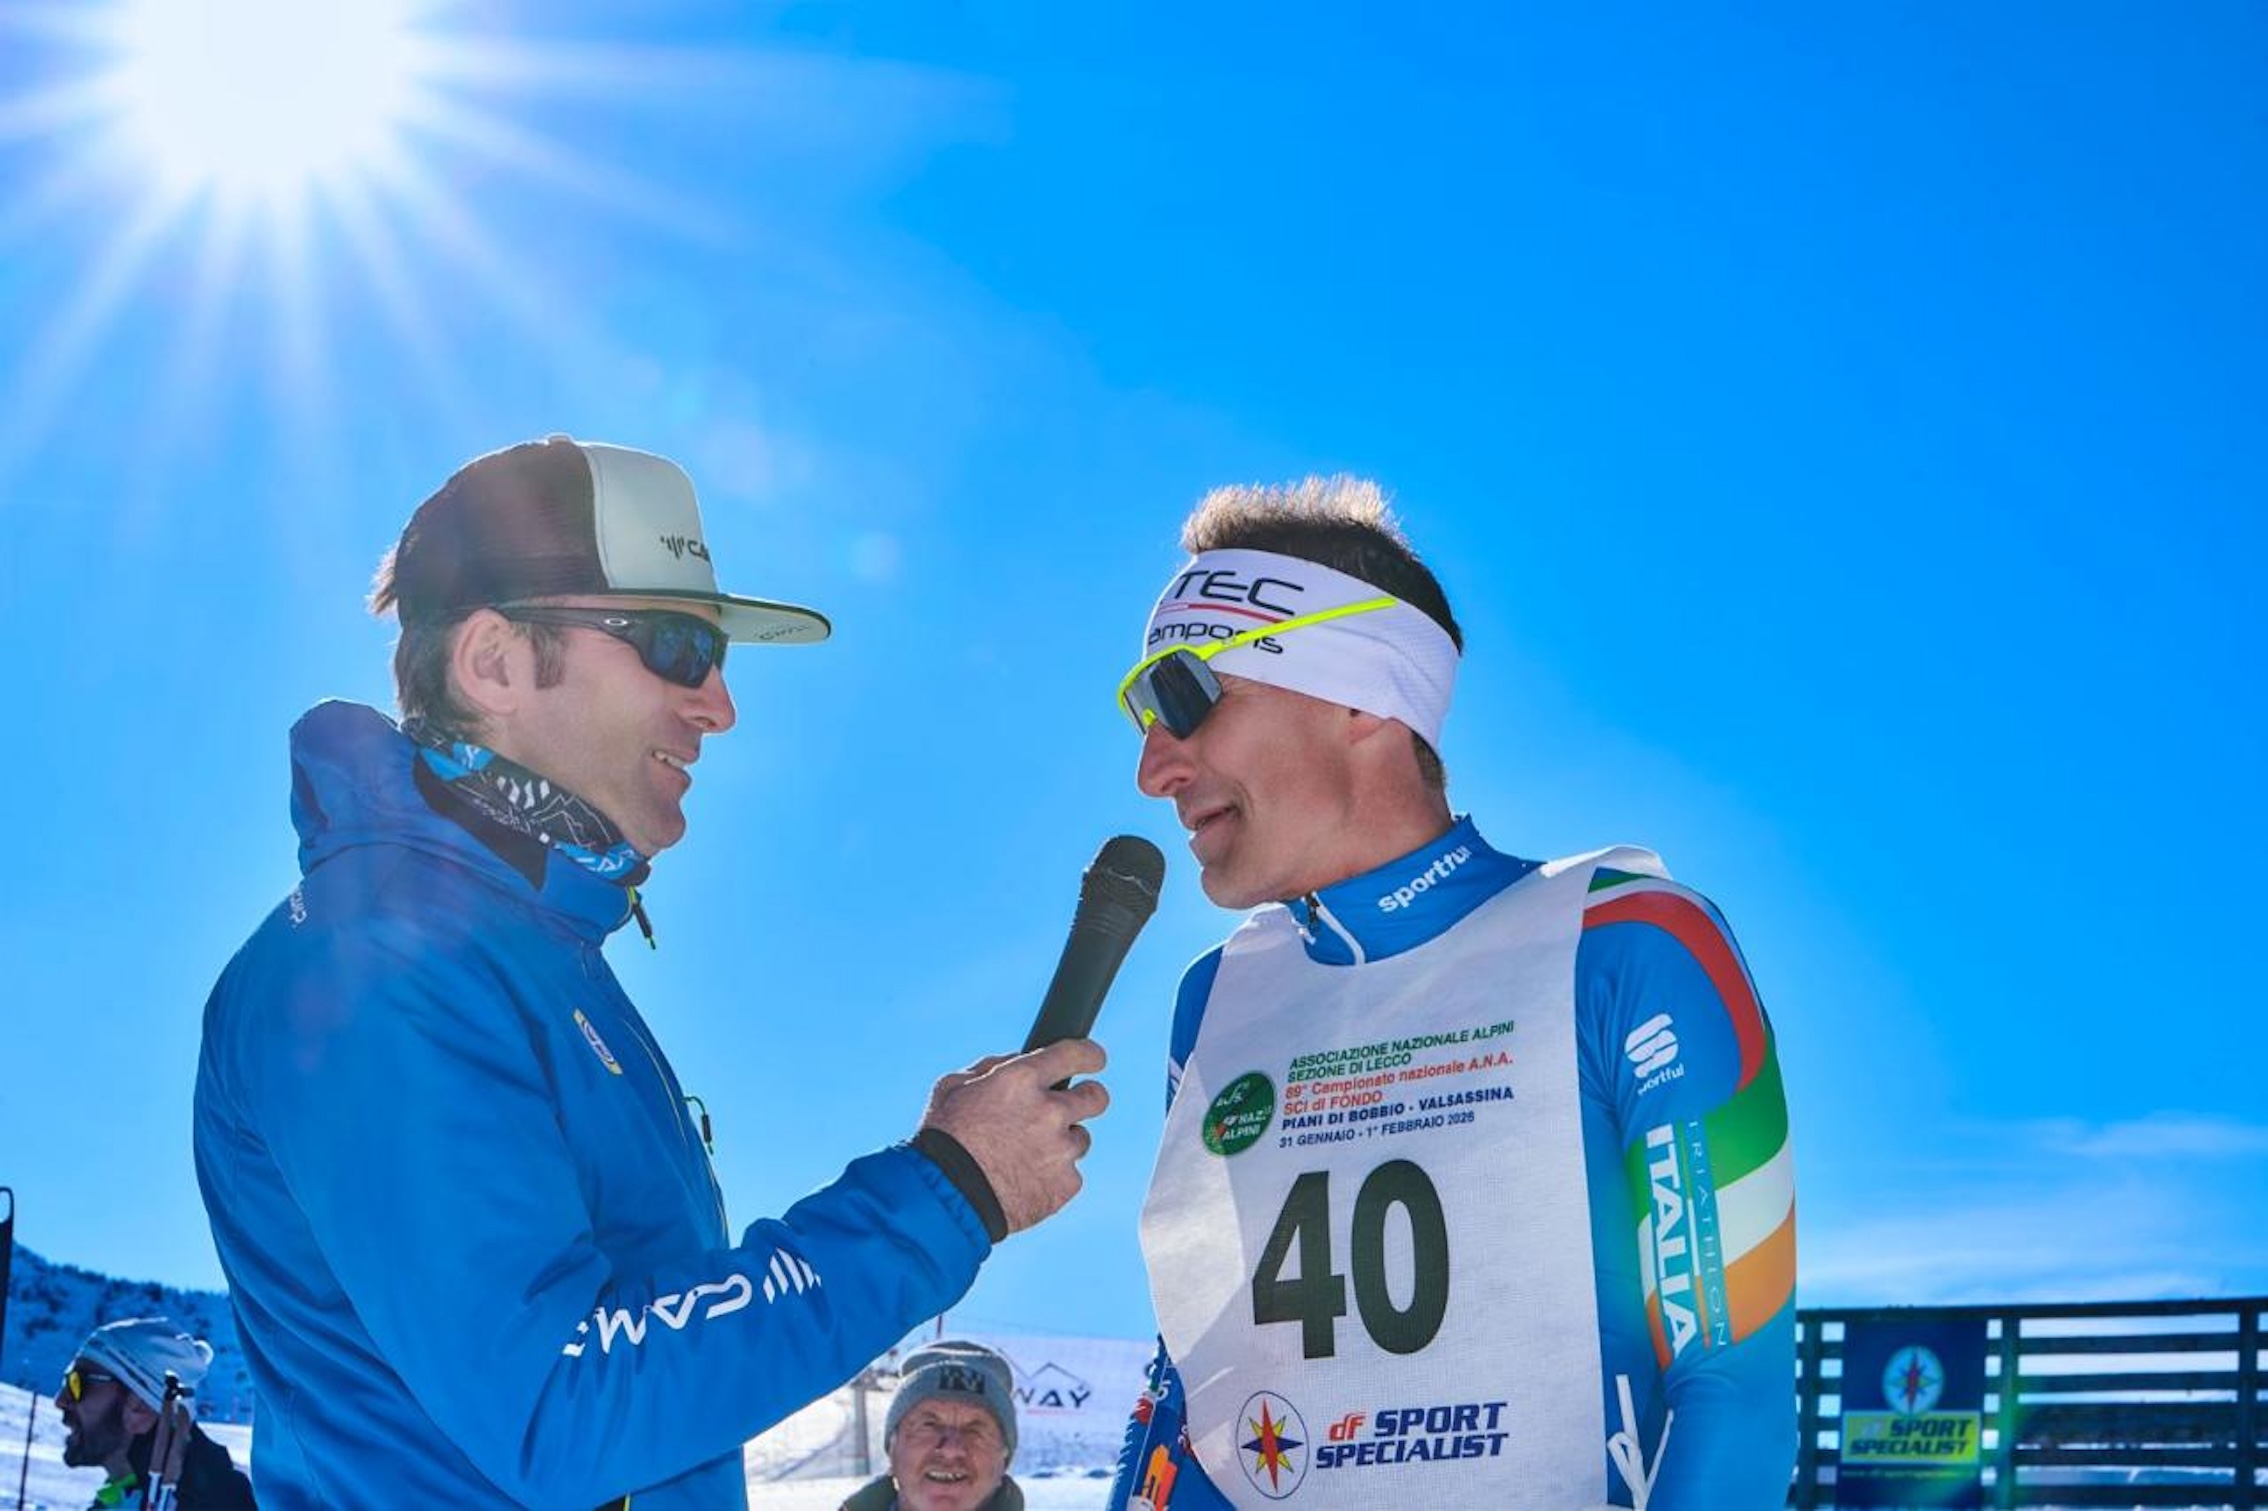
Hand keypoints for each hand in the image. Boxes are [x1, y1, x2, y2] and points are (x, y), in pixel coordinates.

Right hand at [921, 1039, 1107, 1234]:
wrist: (945, 1200)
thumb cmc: (943, 1140)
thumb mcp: (953, 1088)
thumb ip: (991, 1068)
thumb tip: (1018, 1060)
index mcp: (1022, 1080)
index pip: (1076, 1054)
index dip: (1090, 1055)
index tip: (1095, 1058)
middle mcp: (1050, 1111)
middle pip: (1097, 1097)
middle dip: (1088, 1098)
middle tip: (1070, 1108)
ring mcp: (1061, 1150)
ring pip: (1081, 1139)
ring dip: (1062, 1143)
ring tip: (1026, 1157)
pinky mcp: (1066, 1185)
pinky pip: (1070, 1175)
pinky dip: (1052, 1177)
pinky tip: (1024, 1182)